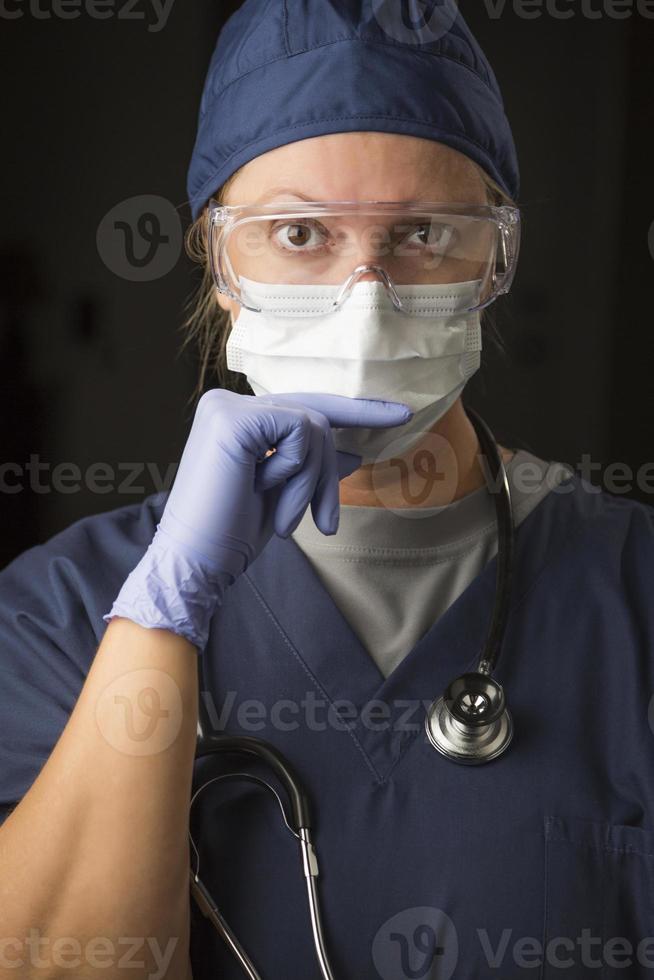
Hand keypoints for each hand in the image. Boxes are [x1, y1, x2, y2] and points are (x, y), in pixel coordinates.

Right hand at [104, 388, 411, 649]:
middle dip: (329, 471)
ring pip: (314, 426)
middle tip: (327, 521)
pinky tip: (263, 494)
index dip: (354, 411)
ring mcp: (228, 407)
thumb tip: (353, 450)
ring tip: (285, 519)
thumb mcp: (284, 494)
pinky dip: (296, 473)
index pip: (305, 406)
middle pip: (315, 416)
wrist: (196, 564)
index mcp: (236, 417)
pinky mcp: (233, 420)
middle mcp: (228, 403)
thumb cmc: (232, 535)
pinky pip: (301, 433)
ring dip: (311, 482)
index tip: (401, 415)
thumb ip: (311, 466)